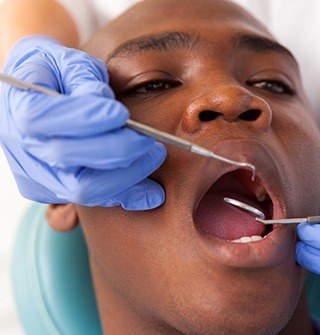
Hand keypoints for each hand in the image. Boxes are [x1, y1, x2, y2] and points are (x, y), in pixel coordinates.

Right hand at [0, 35, 165, 209]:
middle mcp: (21, 146)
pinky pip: (94, 200)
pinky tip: (153, 193)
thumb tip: (106, 106)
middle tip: (148, 138)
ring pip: (83, 188)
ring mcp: (35, 175)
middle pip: (66, 158)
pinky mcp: (54, 192)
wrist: (37, 92)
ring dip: (127, 175)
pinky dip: (126, 196)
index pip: (41, 119)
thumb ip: (83, 78)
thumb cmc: (56, 72)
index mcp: (17, 106)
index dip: (84, 118)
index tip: (121, 114)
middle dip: (116, 149)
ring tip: (154, 156)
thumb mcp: (66, 60)